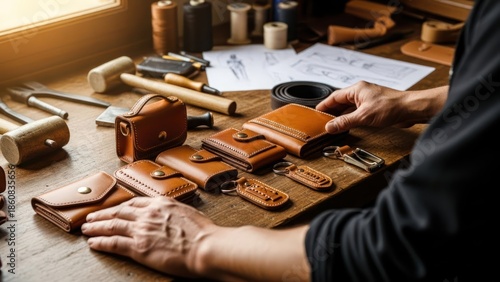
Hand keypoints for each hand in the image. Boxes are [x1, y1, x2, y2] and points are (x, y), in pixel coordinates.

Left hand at [81, 196, 216, 277]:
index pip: (134, 202)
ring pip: (112, 225)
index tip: (113, 208)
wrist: (205, 246)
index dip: (120, 206)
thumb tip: (169, 215)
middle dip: (103, 214)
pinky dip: (101, 243)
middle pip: (119, 211)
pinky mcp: (139, 248)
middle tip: (91, 217)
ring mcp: (142, 230)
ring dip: (96, 227)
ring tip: (86, 228)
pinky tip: (93, 243)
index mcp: (160, 203)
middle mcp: (148, 214)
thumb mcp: (187, 212)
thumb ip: (172, 211)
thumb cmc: (202, 232)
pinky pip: (114, 243)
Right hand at [315, 81, 447, 133]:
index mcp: (357, 89)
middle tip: (322, 120)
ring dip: (342, 116)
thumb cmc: (392, 106)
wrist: (411, 109)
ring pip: (350, 107)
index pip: (335, 96)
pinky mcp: (374, 108)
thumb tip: (330, 126)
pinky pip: (358, 112)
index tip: (316, 112)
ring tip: (333, 124)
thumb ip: (345, 122)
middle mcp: (362, 92)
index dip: (325, 105)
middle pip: (341, 102)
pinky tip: (348, 124)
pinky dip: (351, 118)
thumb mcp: (364, 116)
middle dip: (332, 111)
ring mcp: (368, 100)